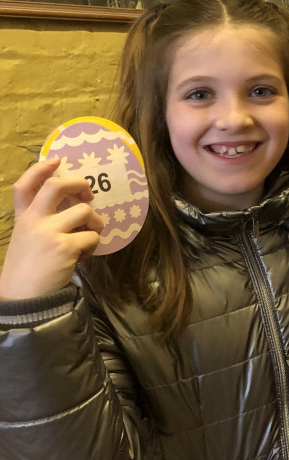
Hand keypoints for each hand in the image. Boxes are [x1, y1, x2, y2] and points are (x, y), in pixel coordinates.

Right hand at [0, 157, 104, 300]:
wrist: (25, 299)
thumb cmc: (29, 270)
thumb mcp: (26, 239)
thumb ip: (41, 222)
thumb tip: (75, 204)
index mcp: (22, 219)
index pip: (24, 186)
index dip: (40, 169)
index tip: (58, 160)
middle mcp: (33, 221)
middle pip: (57, 186)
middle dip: (79, 184)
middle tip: (89, 195)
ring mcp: (49, 232)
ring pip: (84, 211)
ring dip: (95, 222)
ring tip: (89, 236)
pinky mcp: (65, 247)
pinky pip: (92, 236)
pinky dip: (93, 244)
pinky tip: (83, 256)